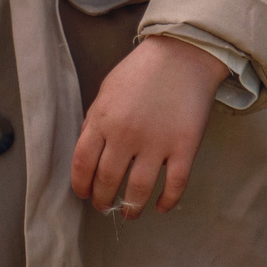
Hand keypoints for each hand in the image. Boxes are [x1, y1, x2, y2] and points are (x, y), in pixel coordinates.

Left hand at [69, 34, 227, 217]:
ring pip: (138, 190)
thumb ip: (94, 121)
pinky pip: (174, 185)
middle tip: (105, 206)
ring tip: (129, 213)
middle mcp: (126, 134)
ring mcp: (157, 142)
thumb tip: (86, 154)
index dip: (81, 185)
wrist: (183, 53)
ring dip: (131, 208)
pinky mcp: (185, 147)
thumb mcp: (107, 90)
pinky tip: (161, 207)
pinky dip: (167, 202)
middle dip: (103, 200)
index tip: (84, 194)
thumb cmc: (142, 71)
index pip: (83, 164)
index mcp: (103, 119)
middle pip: (108, 181)